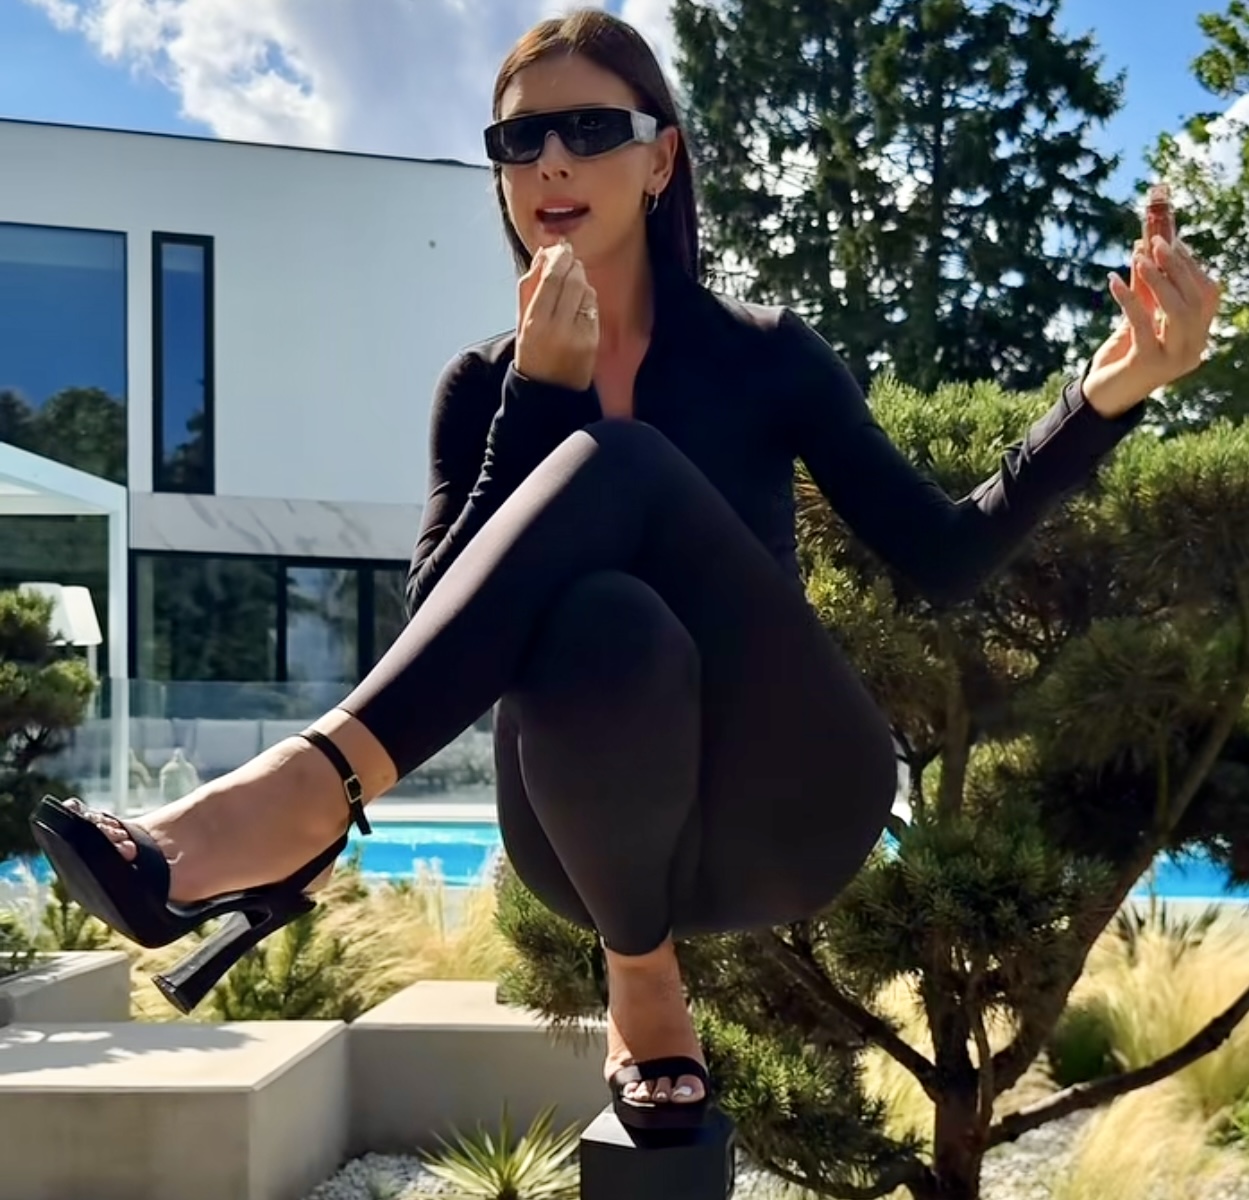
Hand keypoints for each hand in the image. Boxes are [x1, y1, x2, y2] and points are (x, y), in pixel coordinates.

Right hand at [514, 241, 598, 390]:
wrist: (548, 390)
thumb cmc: (531, 350)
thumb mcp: (520, 319)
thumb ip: (529, 286)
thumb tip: (543, 253)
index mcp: (534, 322)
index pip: (551, 279)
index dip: (559, 258)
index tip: (561, 247)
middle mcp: (557, 328)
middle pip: (572, 281)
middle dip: (572, 264)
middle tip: (569, 258)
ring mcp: (578, 335)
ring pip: (586, 291)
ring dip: (580, 280)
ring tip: (571, 284)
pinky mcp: (592, 341)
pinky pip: (593, 307)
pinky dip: (587, 298)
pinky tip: (578, 303)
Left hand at [1083, 236, 1220, 417]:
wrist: (1099, 399)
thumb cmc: (1120, 358)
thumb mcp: (1135, 320)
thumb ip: (1144, 291)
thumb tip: (1143, 249)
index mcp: (1197, 338)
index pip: (1207, 295)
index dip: (1191, 266)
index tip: (1171, 242)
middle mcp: (1193, 350)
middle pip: (1195, 299)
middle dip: (1176, 267)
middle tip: (1156, 242)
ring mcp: (1173, 359)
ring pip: (1177, 311)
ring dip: (1158, 280)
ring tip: (1139, 257)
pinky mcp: (1148, 363)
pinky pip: (1142, 323)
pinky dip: (1128, 298)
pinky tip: (1112, 280)